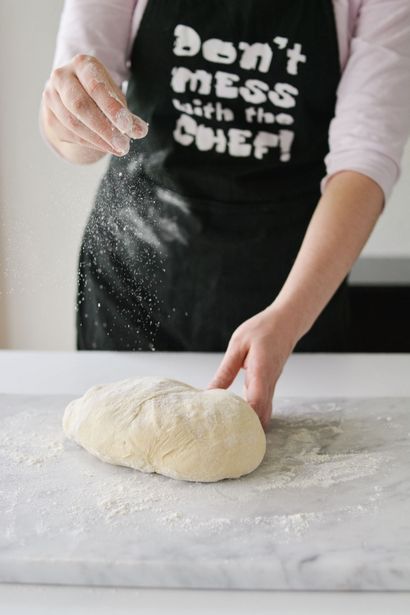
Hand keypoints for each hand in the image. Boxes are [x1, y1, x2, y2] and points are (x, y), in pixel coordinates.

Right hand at [41, 54, 147, 157]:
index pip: (96, 86)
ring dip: (98, 140)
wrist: (72, 94)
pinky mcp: (49, 116)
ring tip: (118, 149)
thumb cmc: (99, 94)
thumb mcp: (115, 97)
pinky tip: (105, 146)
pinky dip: (90, 143)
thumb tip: (141, 131)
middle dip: (104, 129)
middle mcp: (61, 77)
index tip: (128, 126)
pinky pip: (69, 134)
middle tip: (123, 145)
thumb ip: (127, 115)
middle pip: (80, 105)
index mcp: (82, 64)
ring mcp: (51, 96)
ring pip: (73, 124)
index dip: (112, 108)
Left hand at [208, 305, 298, 429]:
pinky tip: (238, 416)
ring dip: (250, 423)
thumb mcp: (238, 345)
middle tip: (226, 438)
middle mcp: (269, 383)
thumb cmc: (262, 329)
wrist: (286, 322)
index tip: (228, 430)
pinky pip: (263, 405)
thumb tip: (210, 392)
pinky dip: (253, 414)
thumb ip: (225, 370)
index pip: (255, 404)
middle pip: (261, 416)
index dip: (244, 420)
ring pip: (264, 413)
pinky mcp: (269, 385)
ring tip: (229, 430)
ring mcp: (271, 386)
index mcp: (261, 372)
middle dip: (246, 429)